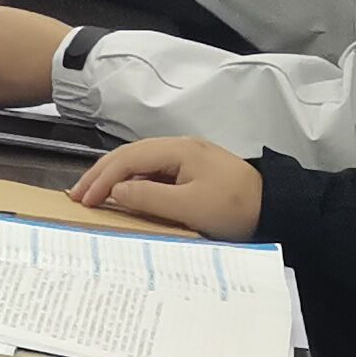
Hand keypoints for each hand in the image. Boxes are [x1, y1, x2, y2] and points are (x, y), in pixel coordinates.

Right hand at [76, 133, 264, 239]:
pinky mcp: (193, 172)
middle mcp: (180, 147)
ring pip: (140, 163)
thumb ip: (149, 197)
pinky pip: (153, 173)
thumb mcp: (190, 207)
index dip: (102, 178)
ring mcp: (187, 158)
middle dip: (100, 174)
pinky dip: (132, 182)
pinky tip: (122, 195)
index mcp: (178, 150)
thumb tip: (116, 191)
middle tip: (76, 195)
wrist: (278, 208)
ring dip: (114, 178)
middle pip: (130, 155)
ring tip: (92, 195)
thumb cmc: (235, 208)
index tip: (83, 200)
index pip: (128, 158)